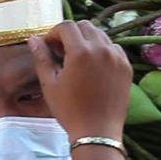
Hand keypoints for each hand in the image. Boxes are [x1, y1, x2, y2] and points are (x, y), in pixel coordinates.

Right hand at [28, 20, 131, 141]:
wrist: (98, 133)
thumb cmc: (70, 110)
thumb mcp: (50, 84)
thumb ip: (42, 58)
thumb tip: (33, 39)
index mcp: (81, 52)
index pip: (66, 26)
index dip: (54, 32)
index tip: (49, 46)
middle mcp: (102, 49)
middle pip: (85, 26)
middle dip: (71, 34)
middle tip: (62, 51)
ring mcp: (117, 57)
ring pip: (101, 35)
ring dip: (87, 40)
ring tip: (78, 59)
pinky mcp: (126, 67)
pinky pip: (114, 48)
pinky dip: (102, 50)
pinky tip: (94, 66)